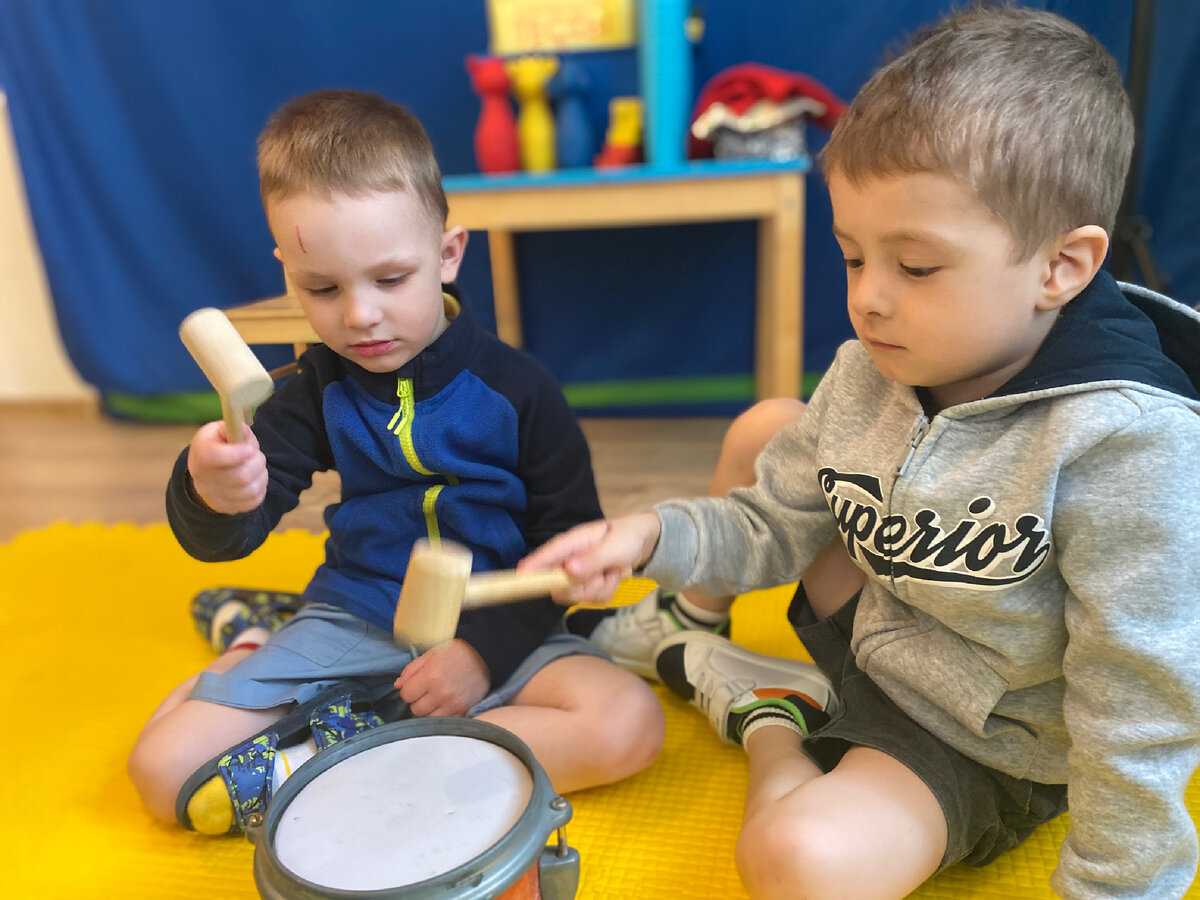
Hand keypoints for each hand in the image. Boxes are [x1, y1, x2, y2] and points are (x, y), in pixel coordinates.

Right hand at [186, 420, 268, 513]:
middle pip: (241, 476)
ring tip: (256, 466)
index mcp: (201, 454)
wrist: (208, 473)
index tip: (250, 448)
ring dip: (261, 475)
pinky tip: (254, 479)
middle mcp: (204, 479)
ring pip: (251, 489)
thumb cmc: (217, 446)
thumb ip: (233, 428)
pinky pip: (255, 500)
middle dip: (257, 462)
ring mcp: (216, 497)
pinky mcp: (229, 508)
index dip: (238, 453)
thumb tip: (240, 429)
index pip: (214, 457)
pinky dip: (260, 487)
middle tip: (256, 454)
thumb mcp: (220, 430)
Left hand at [394, 640, 489, 716]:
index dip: (408, 689)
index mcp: (431, 675)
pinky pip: (443, 721)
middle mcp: (441, 693)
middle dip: (418, 700)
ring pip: (428, 718)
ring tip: (436, 698)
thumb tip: (398, 685)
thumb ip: (411, 670)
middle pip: (415, 709)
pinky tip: (446, 704)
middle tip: (427, 691)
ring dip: (429, 710)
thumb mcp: (431, 654)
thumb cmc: (456, 653)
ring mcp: (453, 704)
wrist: (486, 656)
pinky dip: (441, 714)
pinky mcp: (463, 711)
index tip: (416, 684)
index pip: (406, 694)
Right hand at [519, 512, 661, 605]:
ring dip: (600, 588)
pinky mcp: (583, 587)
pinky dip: (605, 592)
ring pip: (577, 597)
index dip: (533, 566)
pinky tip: (611, 578)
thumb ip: (593, 559)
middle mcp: (567, 560)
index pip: (547, 555)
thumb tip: (567, 570)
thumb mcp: (615, 547)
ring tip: (612, 572)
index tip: (521, 576)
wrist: (640, 544)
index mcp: (571, 543)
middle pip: (559, 587)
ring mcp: (574, 575)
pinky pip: (590, 601)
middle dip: (585, 587)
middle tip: (605, 574)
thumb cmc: (625, 538)